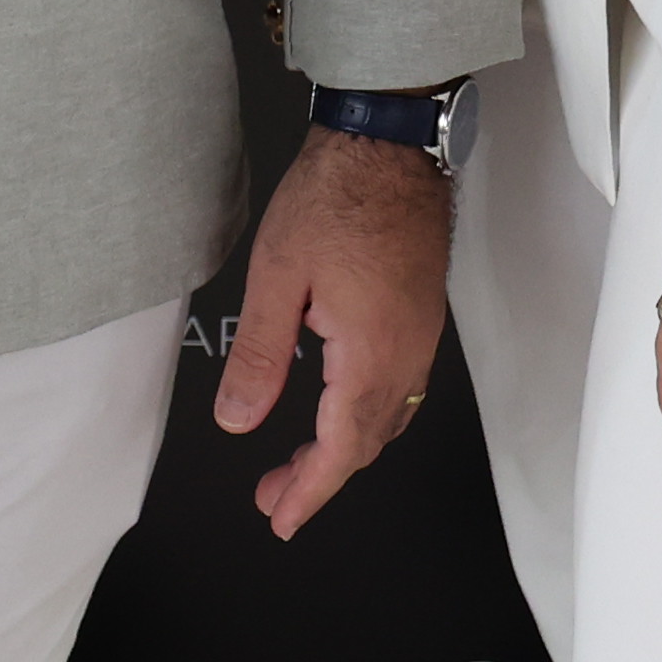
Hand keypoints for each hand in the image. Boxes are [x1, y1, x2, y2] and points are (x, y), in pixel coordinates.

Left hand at [217, 126, 452, 539]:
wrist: (390, 144)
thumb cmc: (337, 195)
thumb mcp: (276, 276)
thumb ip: (259, 356)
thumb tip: (238, 419)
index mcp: (369, 353)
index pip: (340, 449)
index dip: (309, 491)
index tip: (281, 517)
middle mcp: (405, 353)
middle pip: (367, 443)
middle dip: (320, 477)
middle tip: (273, 494)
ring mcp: (421, 336)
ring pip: (388, 419)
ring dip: (345, 448)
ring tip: (299, 460)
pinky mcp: (422, 316)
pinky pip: (401, 388)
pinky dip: (368, 416)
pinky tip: (339, 408)